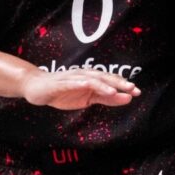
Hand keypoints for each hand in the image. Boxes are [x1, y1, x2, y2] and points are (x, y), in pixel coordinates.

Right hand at [21, 68, 139, 109]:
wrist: (37, 88)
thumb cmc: (63, 93)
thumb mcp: (88, 99)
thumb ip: (107, 98)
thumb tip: (127, 98)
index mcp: (93, 79)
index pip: (111, 81)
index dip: (124, 85)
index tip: (138, 92)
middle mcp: (85, 75)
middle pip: (104, 78)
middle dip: (118, 82)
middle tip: (132, 88)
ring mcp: (73, 78)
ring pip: (91, 79)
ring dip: (103, 84)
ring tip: (113, 91)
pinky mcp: (60, 83)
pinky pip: (72, 82)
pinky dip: (80, 83)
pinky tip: (87, 86)